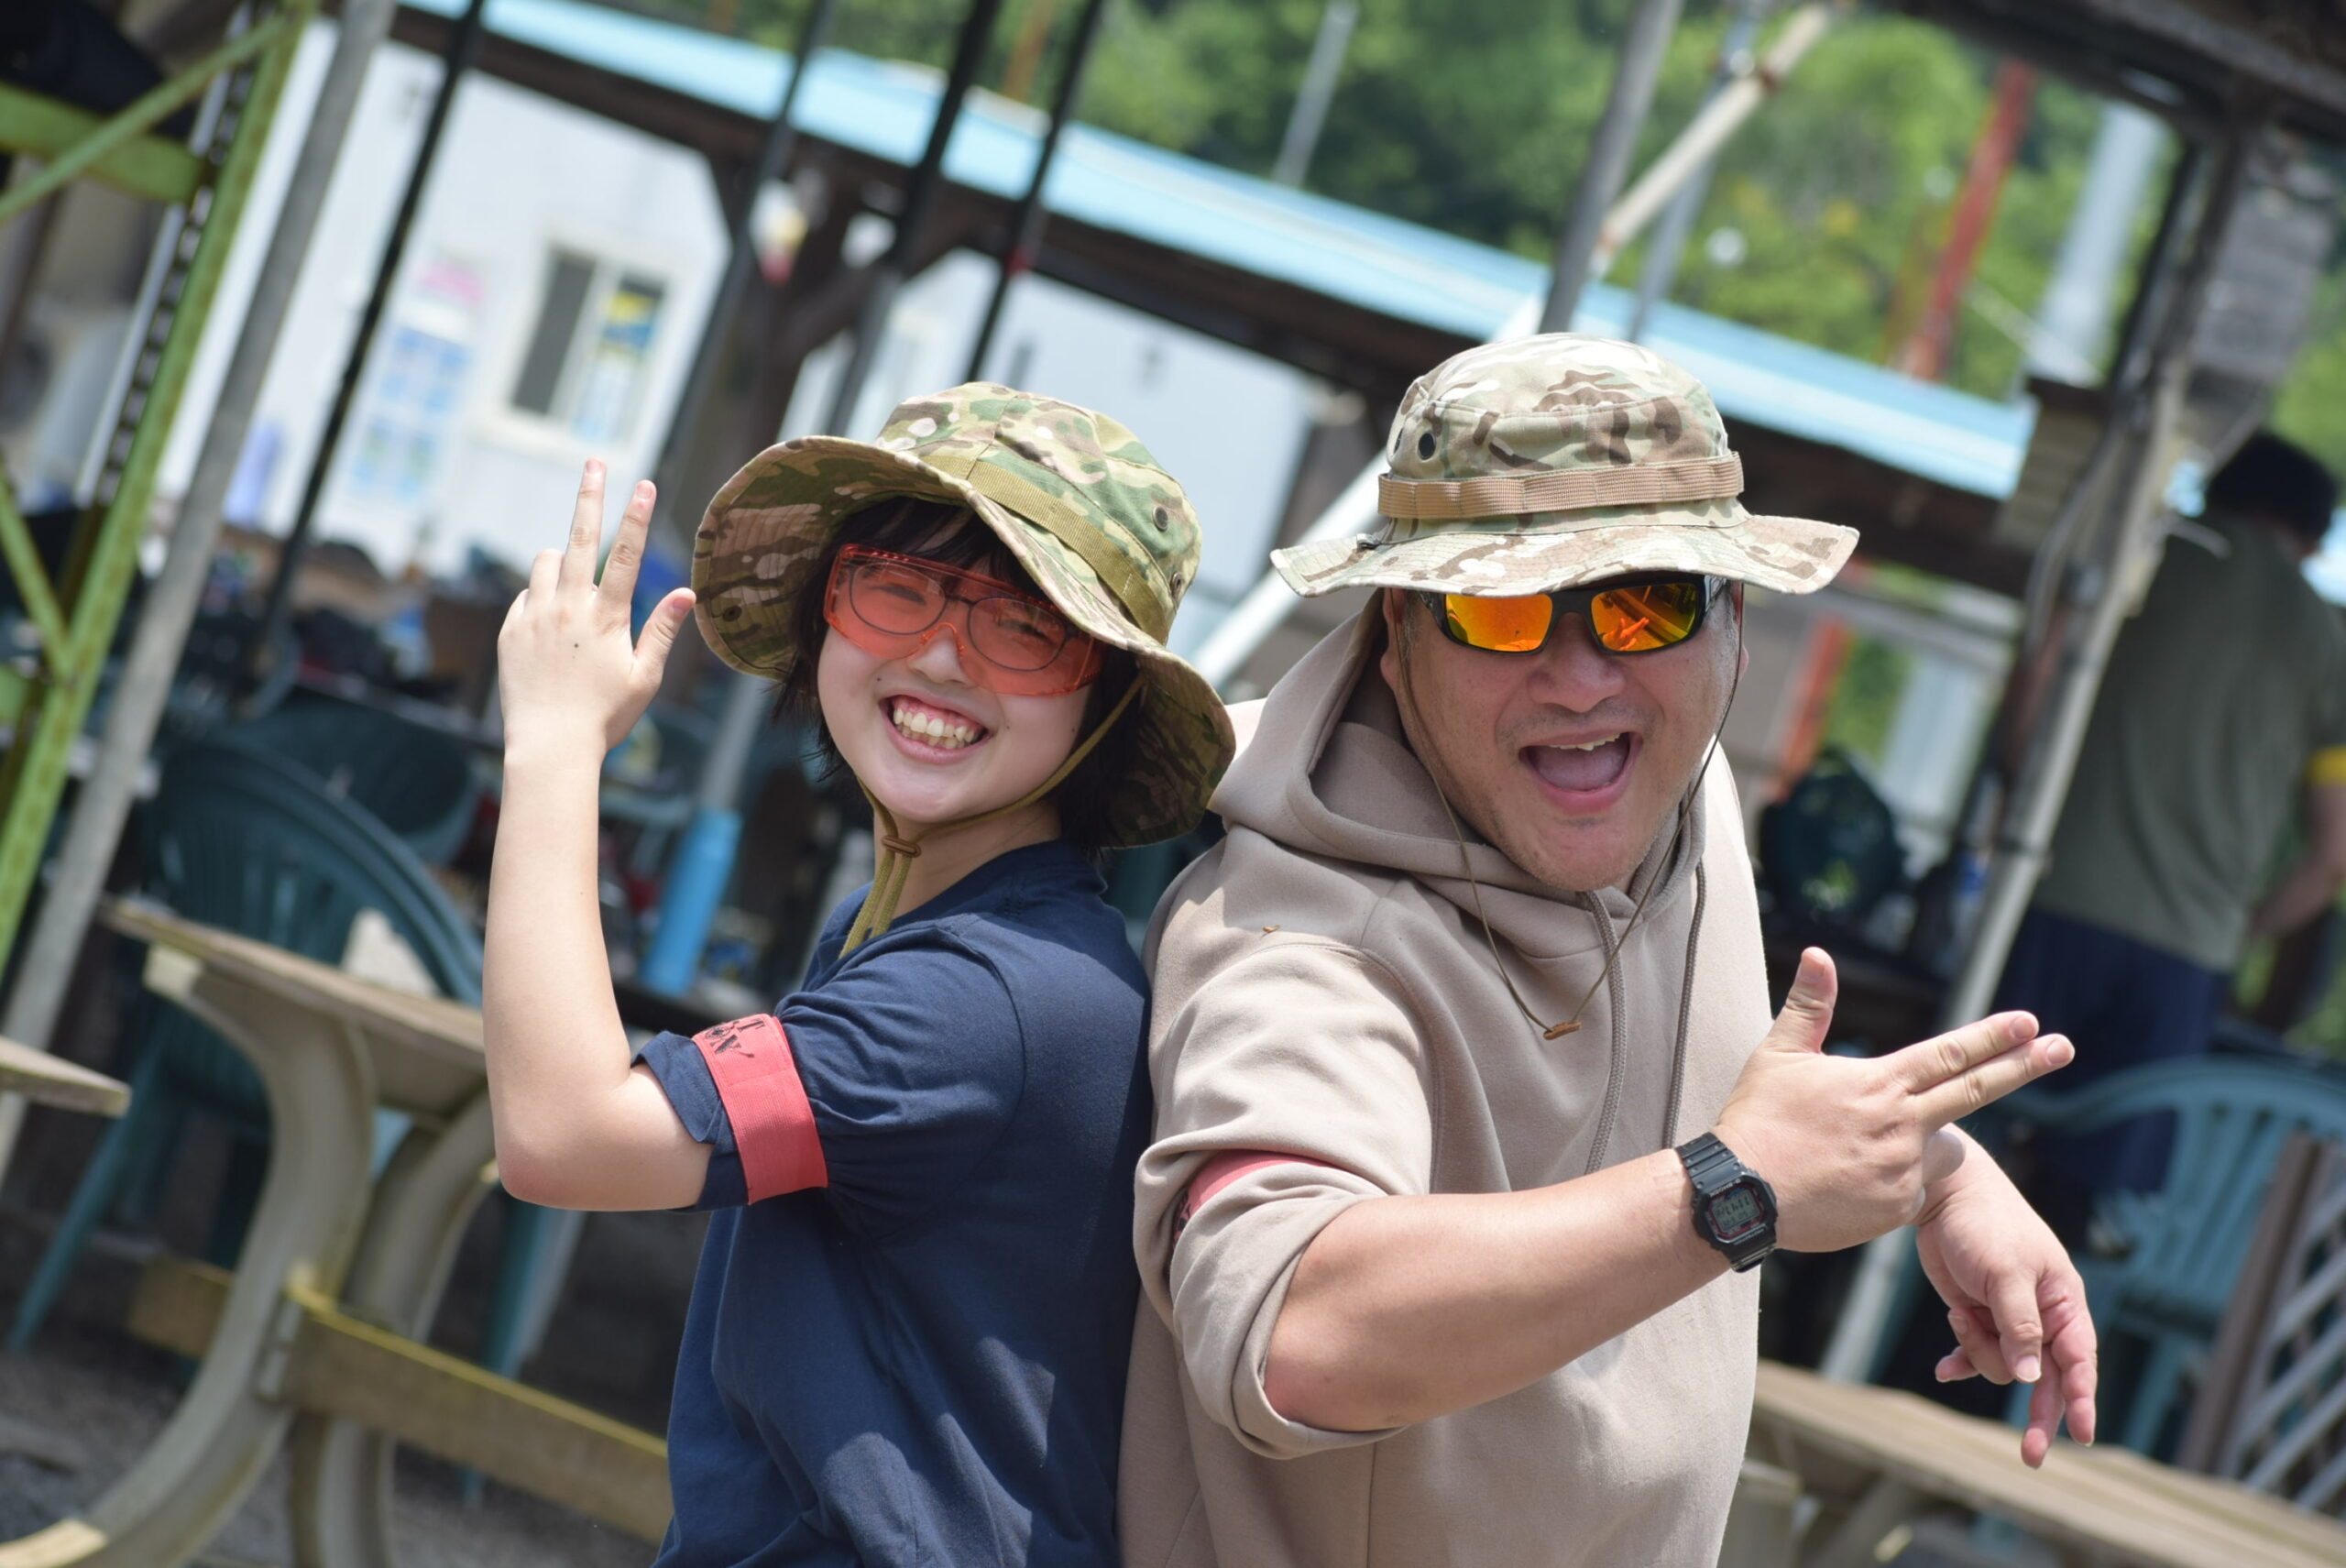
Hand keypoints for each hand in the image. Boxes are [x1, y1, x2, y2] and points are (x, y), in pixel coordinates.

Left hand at [499, 462, 695, 758]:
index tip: (643, 483)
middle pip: (580, 538)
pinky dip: (540, 598)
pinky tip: (552, 631)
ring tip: (574, 595)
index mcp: (606, 618)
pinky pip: (525, 595)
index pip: (625, 555)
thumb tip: (686, 593)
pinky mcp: (510, 630)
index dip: (636, 517)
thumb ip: (663, 630)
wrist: (549, 746)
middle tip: (594, 462)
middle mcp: (568, 608)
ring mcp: (534, 615)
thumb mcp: (644, 678)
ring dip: (562, 562)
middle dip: (590, 495)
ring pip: (546, 562)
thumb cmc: (604, 717)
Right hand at [1712, 949, 2073, 1253]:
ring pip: (1933, 1151)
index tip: (2030, 1023)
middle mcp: (1902, 1124)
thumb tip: (1819, 954)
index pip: (1949, 1054)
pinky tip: (1841, 1185)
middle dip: (2023, 1066)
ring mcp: (1903, 1169)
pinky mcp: (1895, 1209)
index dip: (1992, 1036)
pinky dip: (1884, 1185)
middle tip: (2063, 1047)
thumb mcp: (1780, 1054)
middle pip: (1975, 1090)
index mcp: (1879, 1083)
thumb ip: (1809, 1005)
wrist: (1741, 1192)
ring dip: (1909, 1146)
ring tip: (1846, 1154)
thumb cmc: (1757, 1120)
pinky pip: (1908, 1193)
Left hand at [1916, 1142, 2097, 1466]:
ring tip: (1960, 1316)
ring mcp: (2009, 1319)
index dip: (2082, 1399)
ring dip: (1977, 1351)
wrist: (1943, 1197)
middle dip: (2039, 1418)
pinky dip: (1961, 1360)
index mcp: (2064, 1303)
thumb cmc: (1984, 1226)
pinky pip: (1976, 1355)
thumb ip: (2019, 1325)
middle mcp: (2042, 1316)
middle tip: (2031, 1458)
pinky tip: (1943, 1370)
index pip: (2080, 1360)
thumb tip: (2032, 1378)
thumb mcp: (2005, 1274)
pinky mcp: (1978, 1316)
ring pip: (2004, 1366)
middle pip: (2047, 1379)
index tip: (2083, 1435)